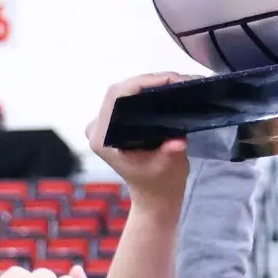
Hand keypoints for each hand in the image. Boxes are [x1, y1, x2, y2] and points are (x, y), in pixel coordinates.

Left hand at [86, 74, 191, 209]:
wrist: (156, 198)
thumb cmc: (161, 185)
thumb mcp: (169, 167)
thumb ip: (170, 153)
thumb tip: (178, 140)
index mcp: (103, 138)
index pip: (117, 97)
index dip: (142, 82)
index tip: (170, 80)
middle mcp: (98, 127)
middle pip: (121, 90)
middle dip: (151, 80)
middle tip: (179, 80)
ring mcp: (105, 124)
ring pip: (126, 91)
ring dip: (151, 83)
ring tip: (177, 82)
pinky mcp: (114, 123)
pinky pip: (129, 98)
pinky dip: (149, 91)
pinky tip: (168, 89)